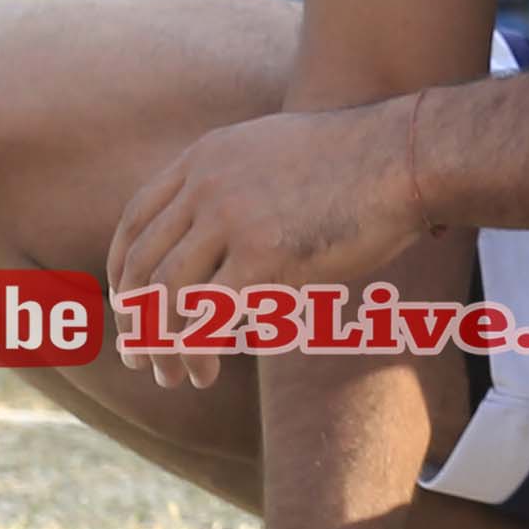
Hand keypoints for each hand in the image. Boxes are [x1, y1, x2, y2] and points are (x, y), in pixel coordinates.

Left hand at [109, 100, 433, 382]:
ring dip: (160, 345)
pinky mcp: (264, 256)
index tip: (126, 305)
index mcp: (204, 158)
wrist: (406, 157)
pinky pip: (208, 316)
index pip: (136, 219)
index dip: (122, 270)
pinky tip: (204, 374)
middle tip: (138, 359)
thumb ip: (237, 181)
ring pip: (166, 296)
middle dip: (135, 320)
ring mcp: (232, 218)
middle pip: (143, 264)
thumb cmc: (359, 163)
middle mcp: (207, 185)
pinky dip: (195, 352)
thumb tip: (220, 229)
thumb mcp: (276, 151)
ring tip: (171, 377)